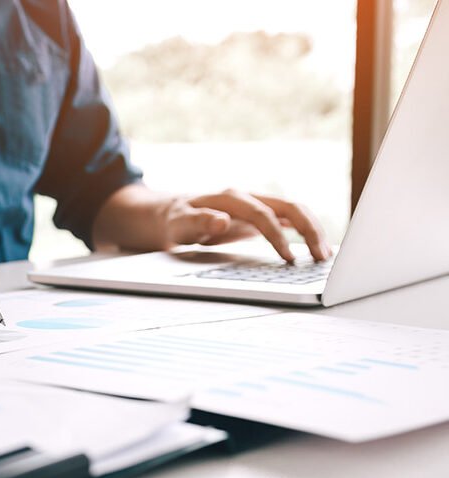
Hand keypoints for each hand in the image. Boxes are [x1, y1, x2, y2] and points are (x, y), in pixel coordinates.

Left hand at [164, 189, 330, 261]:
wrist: (172, 213)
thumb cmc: (175, 220)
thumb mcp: (178, 223)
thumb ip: (198, 221)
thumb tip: (221, 220)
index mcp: (230, 198)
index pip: (262, 214)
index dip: (277, 236)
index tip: (289, 259)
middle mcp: (248, 198)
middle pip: (288, 206)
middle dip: (308, 229)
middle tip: (321, 257)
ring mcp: (256, 205)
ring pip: (294, 211)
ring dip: (313, 230)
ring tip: (325, 256)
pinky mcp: (261, 216)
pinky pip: (290, 220)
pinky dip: (306, 232)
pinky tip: (318, 249)